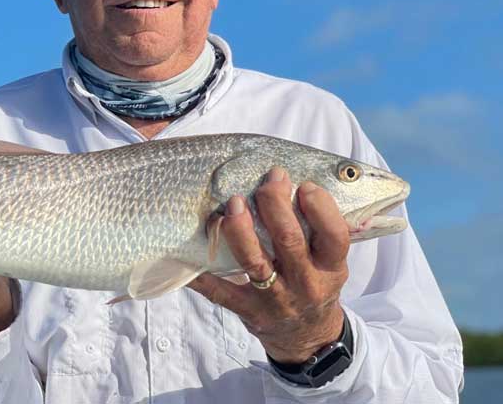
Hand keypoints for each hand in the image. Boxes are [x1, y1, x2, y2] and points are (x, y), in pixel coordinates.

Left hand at [188, 167, 348, 362]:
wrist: (307, 338)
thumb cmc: (314, 282)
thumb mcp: (329, 262)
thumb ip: (317, 229)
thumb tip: (291, 181)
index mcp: (330, 267)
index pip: (334, 236)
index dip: (321, 208)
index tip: (305, 185)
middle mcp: (305, 283)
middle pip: (289, 240)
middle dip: (274, 205)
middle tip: (267, 182)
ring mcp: (275, 299)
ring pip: (254, 262)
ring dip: (241, 230)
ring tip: (233, 204)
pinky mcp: (248, 310)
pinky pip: (220, 291)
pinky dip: (201, 274)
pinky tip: (185, 254)